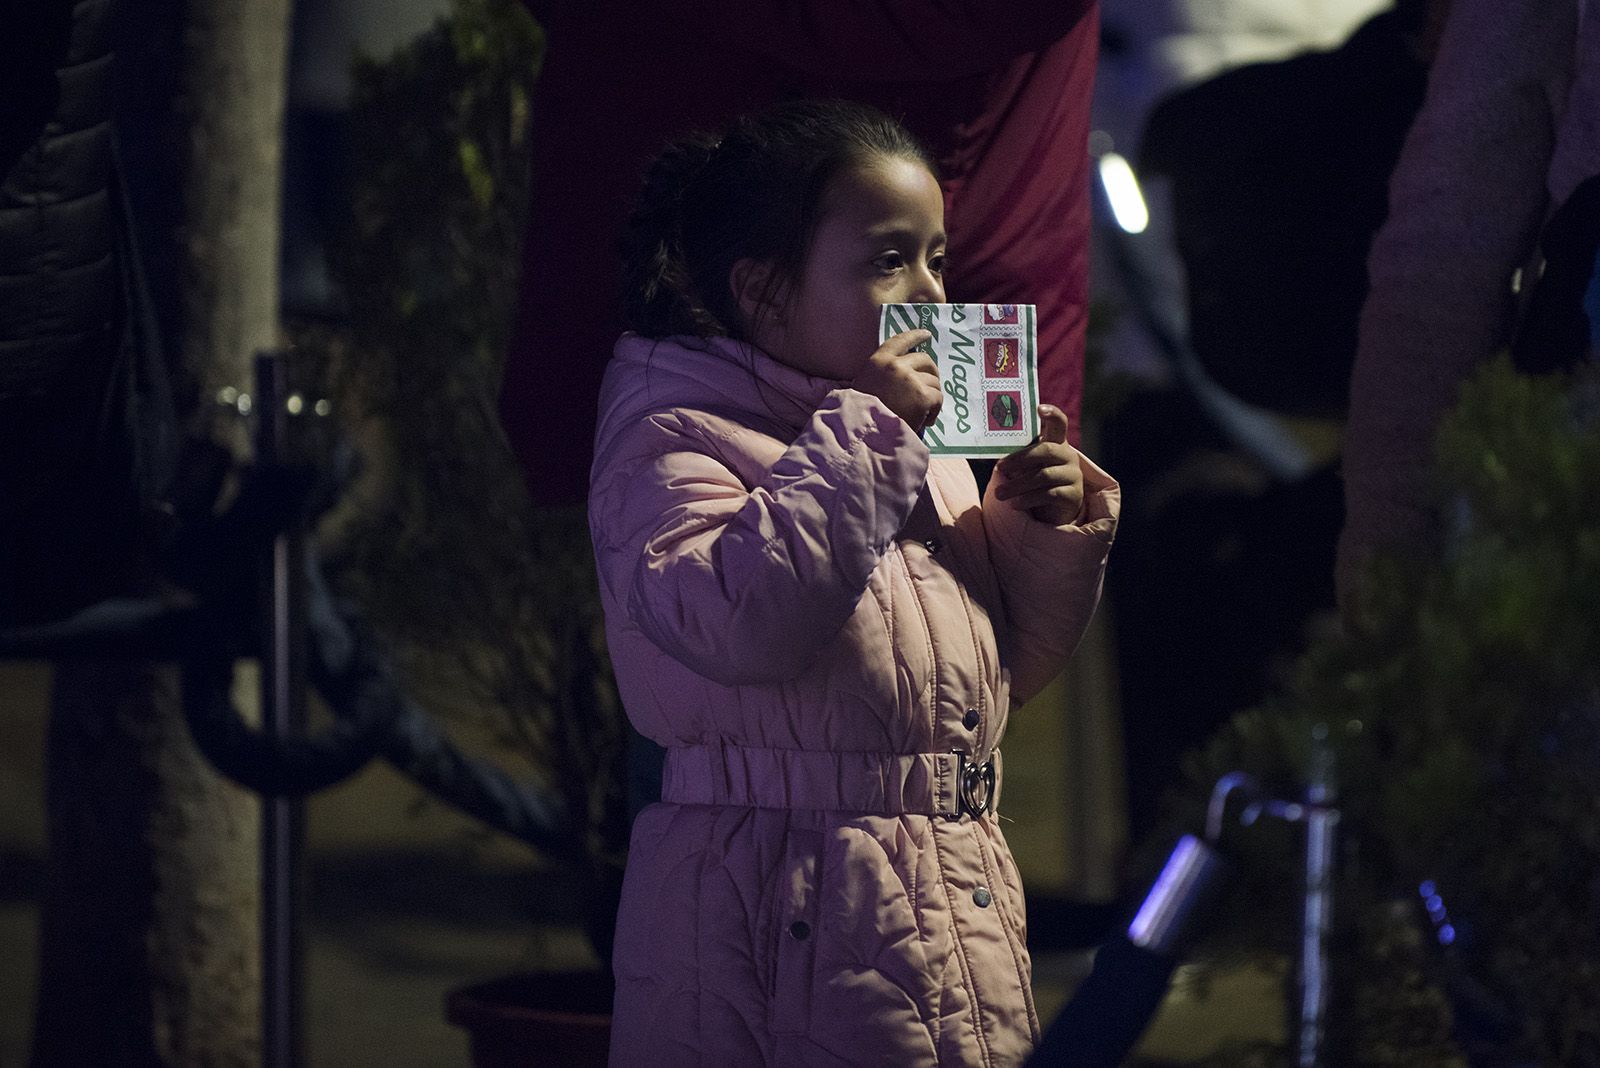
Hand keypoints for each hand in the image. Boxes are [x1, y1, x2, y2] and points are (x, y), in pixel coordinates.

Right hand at [851, 329, 942, 432]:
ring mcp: (911, 380)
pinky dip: (934, 411)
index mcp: (878, 361)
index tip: (926, 334)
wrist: (865, 434)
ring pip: (934, 382)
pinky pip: (938, 398)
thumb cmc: (862, 414)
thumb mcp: (865, 386)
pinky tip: (925, 421)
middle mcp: (896, 366)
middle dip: (931, 373)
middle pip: (925, 360)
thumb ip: (883, 375)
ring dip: (931, 397)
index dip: (915, 336)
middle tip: (930, 388)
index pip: (900, 341)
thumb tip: (908, 375)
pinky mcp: (923, 397)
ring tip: (922, 412)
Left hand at [992, 405, 1083, 523]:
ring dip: (1017, 485)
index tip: (1039, 409)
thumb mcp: (1024, 467)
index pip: (1059, 423)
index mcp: (1056, 443)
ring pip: (1044, 476)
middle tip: (999, 468)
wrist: (1052, 512)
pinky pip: (1049, 495)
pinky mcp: (1074, 495)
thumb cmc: (1032, 482)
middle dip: (1020, 459)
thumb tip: (983, 451)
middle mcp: (1068, 456)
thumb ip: (1013, 456)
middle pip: (1046, 450)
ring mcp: (1074, 475)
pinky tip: (1014, 504)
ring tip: (999, 494)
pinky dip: (1028, 499)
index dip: (1052, 413)